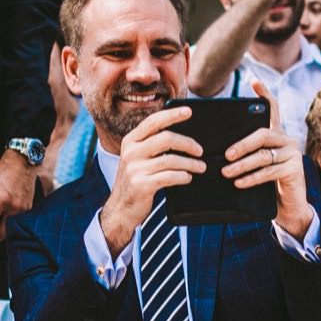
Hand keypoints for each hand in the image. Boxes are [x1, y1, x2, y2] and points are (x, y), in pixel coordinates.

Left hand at [0, 151, 39, 245]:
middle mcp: (13, 207)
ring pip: (11, 228)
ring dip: (2, 232)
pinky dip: (11, 224)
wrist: (22, 163)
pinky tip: (5, 223)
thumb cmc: (2, 171)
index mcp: (0, 201)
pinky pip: (19, 220)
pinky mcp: (28, 207)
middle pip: (2, 232)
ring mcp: (23, 208)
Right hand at [98, 103, 204, 254]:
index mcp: (130, 141)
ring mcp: (135, 169)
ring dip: (190, 163)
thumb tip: (181, 136)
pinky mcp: (141, 185)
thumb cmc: (135, 180)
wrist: (120, 209)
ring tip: (200, 167)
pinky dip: (183, 176)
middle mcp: (131, 152)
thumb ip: (151, 145)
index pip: (153, 121)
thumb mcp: (137, 158)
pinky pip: (169, 177)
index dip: (172, 115)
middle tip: (200, 150)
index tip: (189, 111)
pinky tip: (188, 177)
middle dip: (187, 143)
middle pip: (165, 138)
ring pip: (170, 159)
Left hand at [223, 82, 312, 239]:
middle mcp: (287, 140)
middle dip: (242, 144)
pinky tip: (239, 182)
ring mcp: (292, 154)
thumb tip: (222, 152)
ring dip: (242, 164)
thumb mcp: (257, 166)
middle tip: (226, 155)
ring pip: (263, 155)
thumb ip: (247, 154)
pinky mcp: (295, 169)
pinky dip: (252, 177)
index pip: (272, 110)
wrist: (288, 209)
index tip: (254, 81)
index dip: (264, 95)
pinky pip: (269, 171)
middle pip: (262, 134)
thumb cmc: (268, 186)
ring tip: (226, 172)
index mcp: (276, 135)